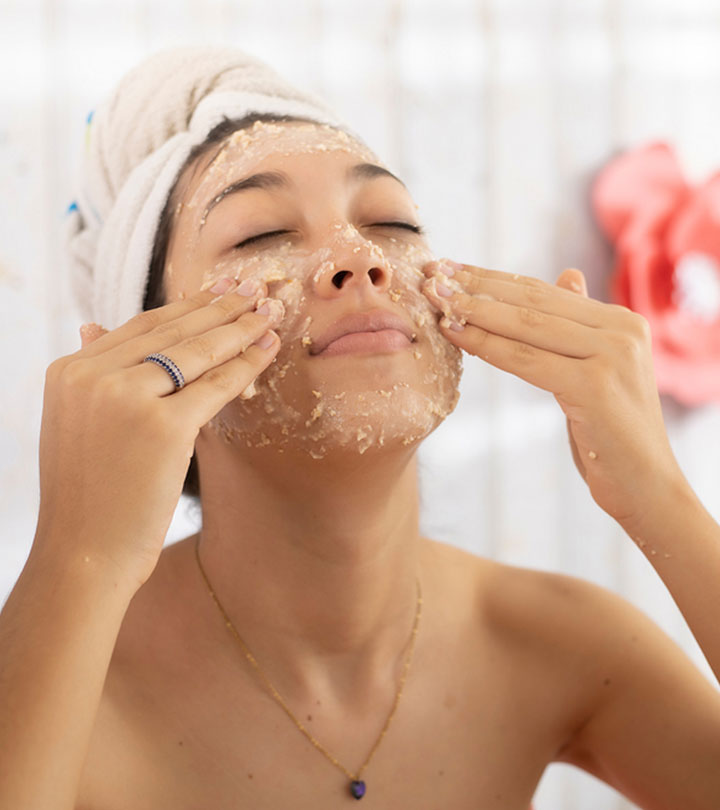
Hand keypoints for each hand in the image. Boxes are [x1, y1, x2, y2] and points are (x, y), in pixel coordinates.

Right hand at [33, 279, 283, 590]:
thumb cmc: (87, 494)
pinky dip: (246, 366)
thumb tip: (91, 324)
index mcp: (69, 370)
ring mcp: (126, 398)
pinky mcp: (163, 427)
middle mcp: (93, 375)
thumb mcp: (75, 420)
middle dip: (219, 308)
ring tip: (268, 313)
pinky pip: (215, 387)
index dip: (185, 307)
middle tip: (252, 291)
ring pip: (197, 352)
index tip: (217, 291)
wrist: (83, 553)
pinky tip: (268, 348)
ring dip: (239, 328)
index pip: (140, 326)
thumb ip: (92, 374)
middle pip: (172, 331)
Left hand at [421, 259, 686, 528]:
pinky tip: (453, 332)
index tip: (450, 268)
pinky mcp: (595, 386)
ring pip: (526, 326)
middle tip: (431, 273)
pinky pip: (526, 360)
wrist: (646, 486)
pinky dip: (486, 344)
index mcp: (623, 322)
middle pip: (532, 301)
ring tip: (434, 297)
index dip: (493, 279)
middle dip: (476, 285)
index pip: (543, 293)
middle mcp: (622, 330)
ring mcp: (612, 355)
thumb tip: (567, 275)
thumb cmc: (613, 433)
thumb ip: (581, 325)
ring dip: (473, 309)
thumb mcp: (597, 370)